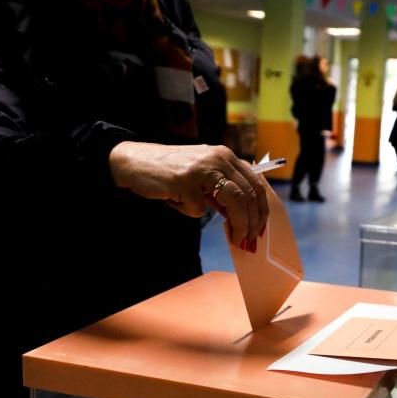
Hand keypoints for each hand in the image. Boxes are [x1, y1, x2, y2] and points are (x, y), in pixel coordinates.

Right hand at [109, 142, 268, 249]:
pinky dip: (189, 211)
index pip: (255, 183)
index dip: (261, 209)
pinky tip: (176, 201)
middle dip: (252, 222)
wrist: (135, 162)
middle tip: (250, 241)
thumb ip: (223, 189)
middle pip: (248, 194)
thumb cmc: (171, 172)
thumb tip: (245, 217)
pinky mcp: (186, 182)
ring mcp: (202, 169)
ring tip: (235, 240)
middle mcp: (218, 158)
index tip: (260, 229)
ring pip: (235, 201)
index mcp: (225, 156)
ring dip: (238, 225)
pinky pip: (198, 209)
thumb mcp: (203, 175)